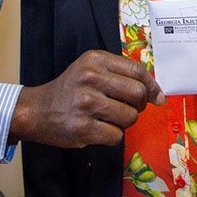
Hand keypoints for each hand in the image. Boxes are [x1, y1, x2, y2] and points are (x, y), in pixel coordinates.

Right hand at [10, 50, 164, 147]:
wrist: (37, 110)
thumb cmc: (70, 90)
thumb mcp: (91, 69)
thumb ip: (122, 75)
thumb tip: (159, 96)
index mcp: (95, 60)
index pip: (137, 70)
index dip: (151, 86)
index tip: (156, 96)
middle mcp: (90, 78)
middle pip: (137, 93)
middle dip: (139, 105)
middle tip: (130, 109)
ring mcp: (85, 103)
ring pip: (130, 116)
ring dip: (126, 122)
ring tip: (111, 119)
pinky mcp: (82, 127)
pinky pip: (117, 135)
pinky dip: (114, 136)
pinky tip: (101, 129)